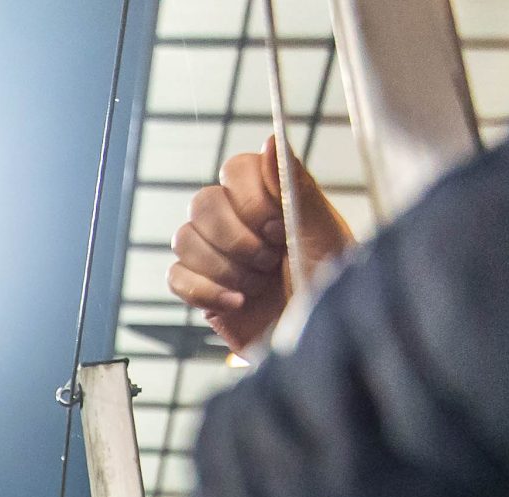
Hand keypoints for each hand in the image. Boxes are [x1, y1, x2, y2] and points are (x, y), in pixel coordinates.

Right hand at [169, 138, 354, 354]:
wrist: (322, 346)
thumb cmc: (332, 290)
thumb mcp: (323, 232)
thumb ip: (296, 184)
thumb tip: (271, 138)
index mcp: (272, 202)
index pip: (235, 170)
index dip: (249, 196)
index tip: (276, 224)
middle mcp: (242, 225)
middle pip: (203, 202)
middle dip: (234, 236)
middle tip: (268, 259)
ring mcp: (219, 259)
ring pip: (184, 238)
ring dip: (221, 265)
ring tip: (255, 286)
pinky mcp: (203, 293)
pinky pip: (175, 276)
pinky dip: (203, 289)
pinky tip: (236, 302)